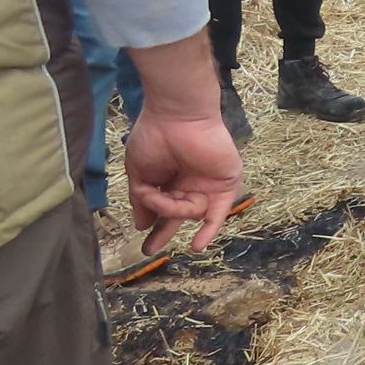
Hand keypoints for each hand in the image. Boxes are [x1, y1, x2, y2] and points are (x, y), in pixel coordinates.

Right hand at [117, 31, 242, 253]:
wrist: (179, 115)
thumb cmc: (155, 136)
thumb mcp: (139, 172)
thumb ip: (142, 199)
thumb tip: (141, 224)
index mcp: (169, 178)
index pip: (162, 207)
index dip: (152, 222)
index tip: (142, 238)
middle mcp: (189, 183)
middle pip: (178, 215)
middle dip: (163, 232)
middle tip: (150, 249)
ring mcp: (207, 184)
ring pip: (190, 213)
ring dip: (175, 209)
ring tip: (168, 194)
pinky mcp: (224, 184)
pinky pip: (218, 213)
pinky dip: (208, 230)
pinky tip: (196, 245)